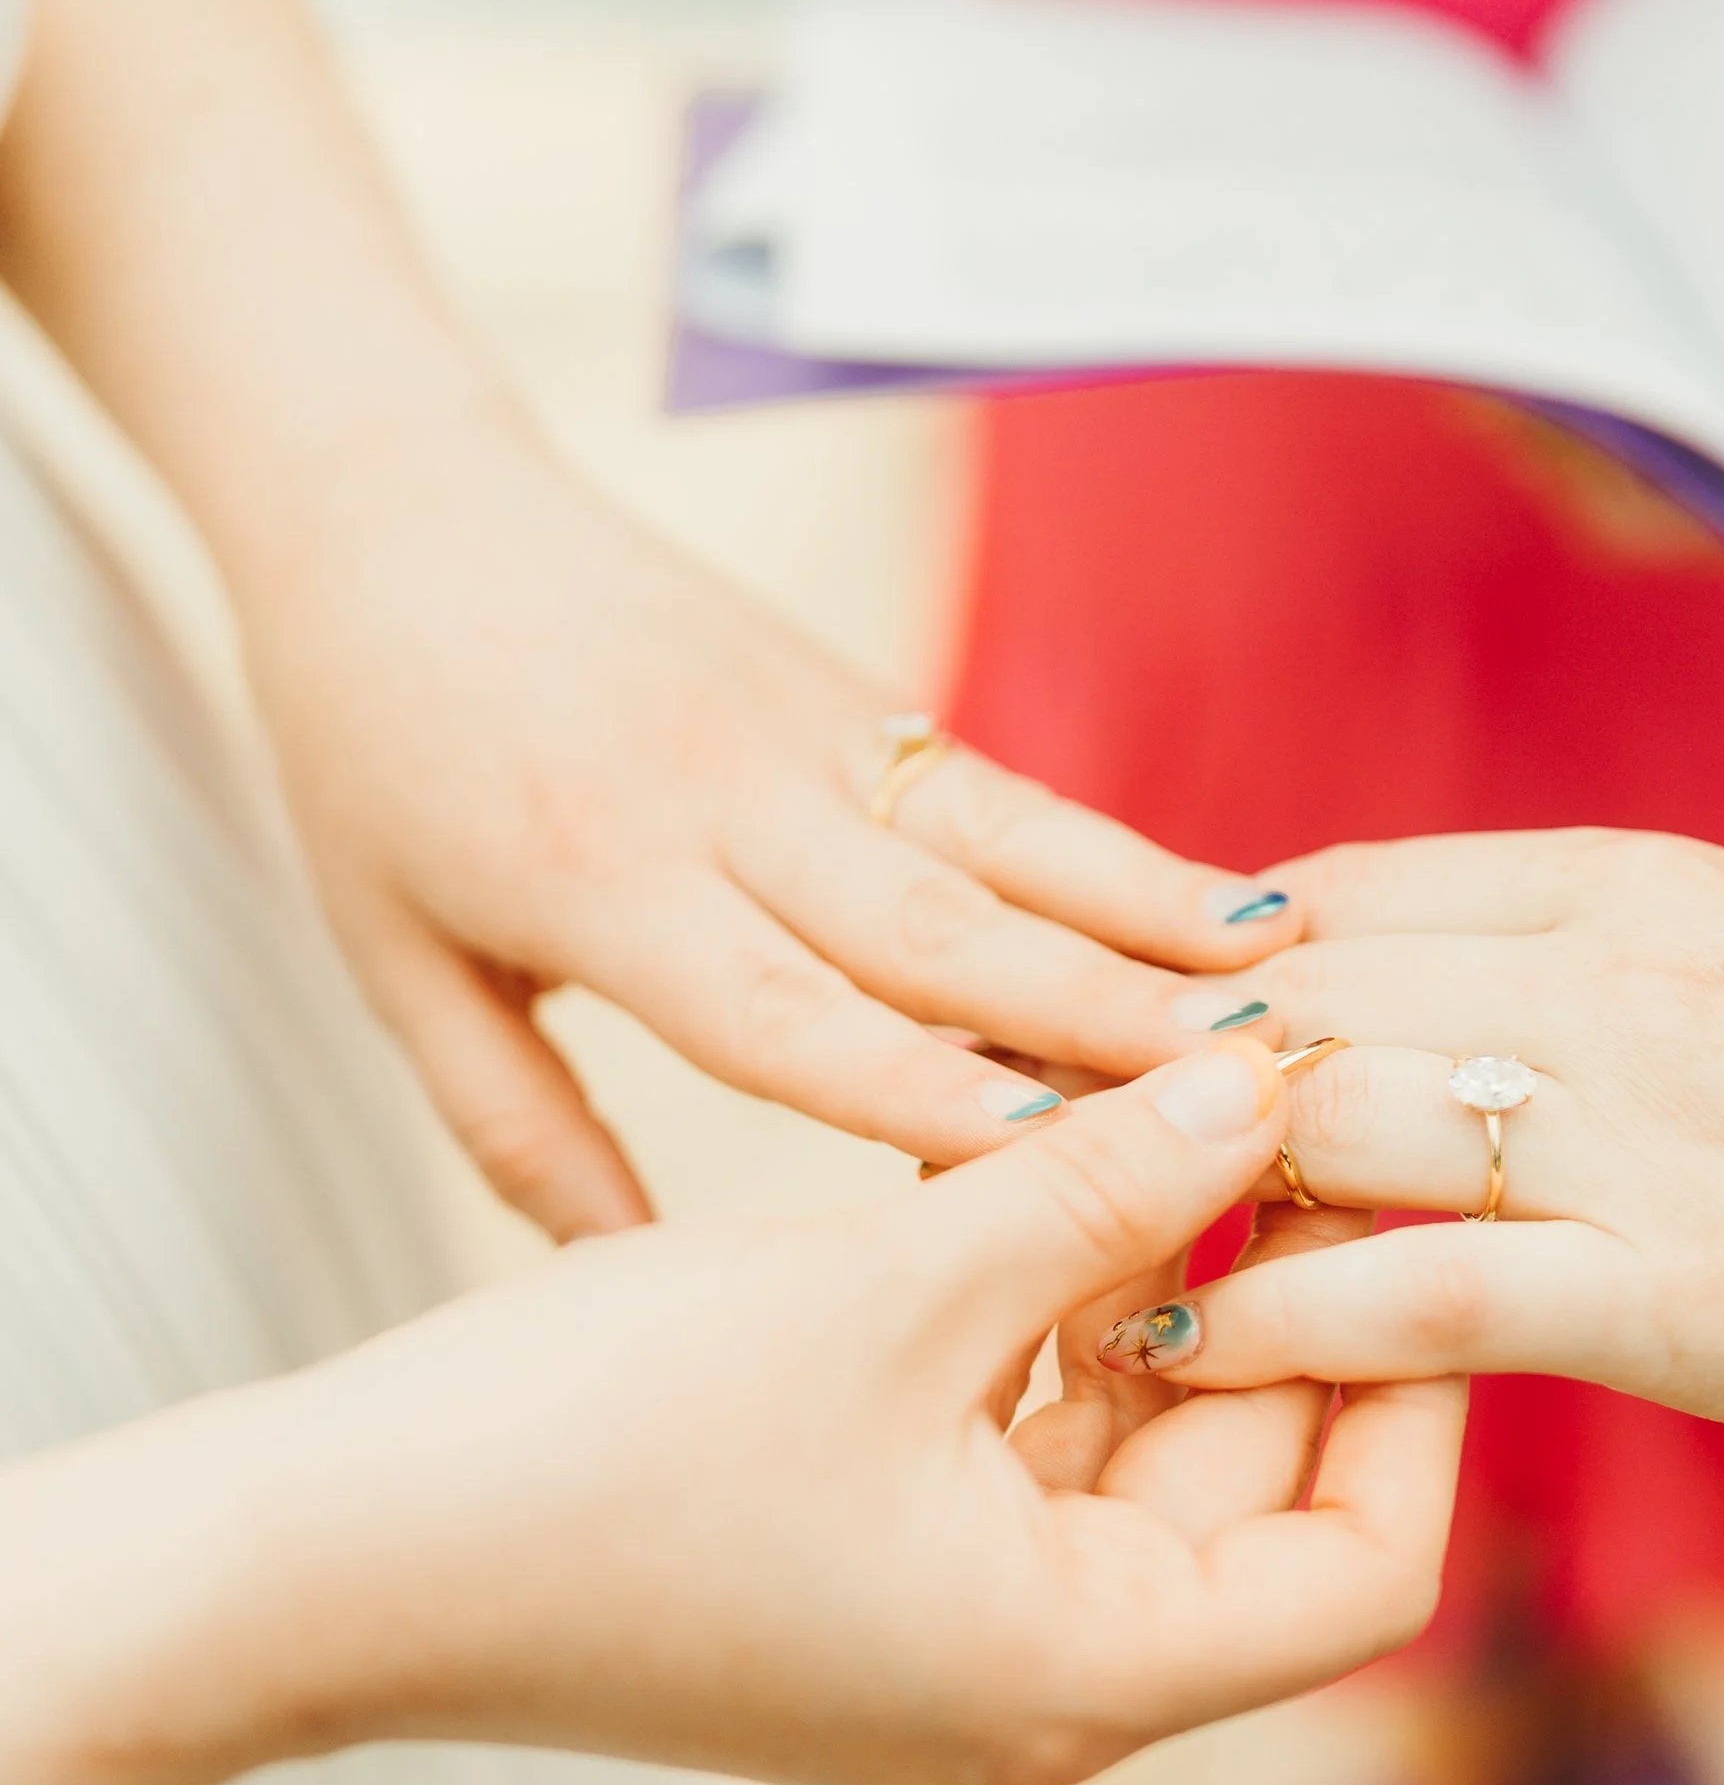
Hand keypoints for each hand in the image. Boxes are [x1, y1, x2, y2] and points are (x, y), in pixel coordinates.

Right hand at [2, 1038, 1462, 1784]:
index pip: (1364, 1572)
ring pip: (1133, 1471)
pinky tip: (1046, 1193)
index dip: (1417, 1393)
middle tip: (1304, 1113)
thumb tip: (1276, 1083)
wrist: (328, 1556)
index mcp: (1078, 1677)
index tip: (1402, 1217)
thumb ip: (1107, 1186)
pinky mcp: (866, 1596)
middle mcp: (1038, 1702)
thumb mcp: (888, 1288)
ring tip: (1184, 1122)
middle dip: (1284, 1310)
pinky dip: (1050, 1341)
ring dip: (1159, 1307)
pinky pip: (1021, 1468)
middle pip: (1254, 1505)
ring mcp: (949, 1659)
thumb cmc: (596, 1444)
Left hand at [231, 437, 1297, 1240]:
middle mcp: (722, 804)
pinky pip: (998, 789)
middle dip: (1103, 1020)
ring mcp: (802, 731)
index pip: (783, 1012)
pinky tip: (1229, 905)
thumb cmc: (371, 753)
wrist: (388, 504)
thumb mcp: (393, 961)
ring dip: (1152, 920)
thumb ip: (512, 1125)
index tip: (1064, 1164)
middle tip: (1253, 1094)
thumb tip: (623, 1280)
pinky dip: (1116, 850)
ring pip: (1004, 842)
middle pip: (936, 931)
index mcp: (594, 885)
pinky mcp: (847, 687)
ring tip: (1291, 988)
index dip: (926, 1090)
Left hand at [1095, 830, 1723, 1480]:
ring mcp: (1654, 1133)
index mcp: (1647, 886)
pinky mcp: (1685, 1295)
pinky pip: (1417, 1285)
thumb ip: (1605, 973)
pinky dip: (1270, 1311)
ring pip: (1330, 1118)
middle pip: (1297, 990)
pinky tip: (1168, 1342)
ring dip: (1166, 1184)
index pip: (1338, 892)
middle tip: (988, 1130)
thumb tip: (1439, 995)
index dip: (1182, 963)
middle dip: (1125, 1064)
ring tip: (1041, 1250)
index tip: (1079, 1025)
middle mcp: (1629, 980)